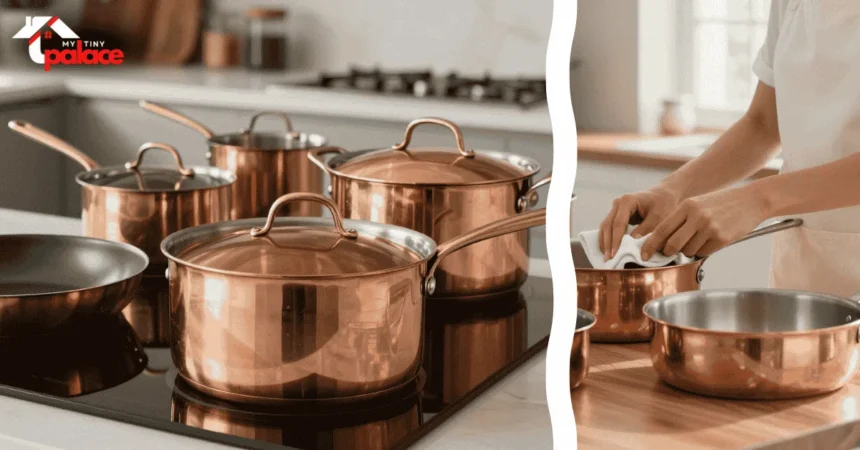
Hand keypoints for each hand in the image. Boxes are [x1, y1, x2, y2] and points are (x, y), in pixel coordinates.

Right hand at [598, 186, 681, 259]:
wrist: (664, 195)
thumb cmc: (664, 205)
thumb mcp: (659, 217)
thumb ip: (646, 229)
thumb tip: (632, 242)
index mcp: (627, 201)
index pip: (618, 224)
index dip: (616, 240)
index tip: (615, 255)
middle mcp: (618, 203)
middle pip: (608, 225)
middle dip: (607, 243)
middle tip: (608, 260)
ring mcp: (615, 208)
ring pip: (605, 227)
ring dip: (605, 242)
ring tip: (607, 258)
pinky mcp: (616, 214)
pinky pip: (608, 228)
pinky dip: (607, 239)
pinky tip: (607, 250)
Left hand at [640, 185, 768, 259]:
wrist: (751, 200)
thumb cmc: (721, 204)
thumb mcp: (697, 204)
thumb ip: (680, 220)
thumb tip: (662, 241)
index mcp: (687, 206)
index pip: (661, 230)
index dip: (650, 245)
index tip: (643, 254)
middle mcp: (697, 216)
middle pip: (672, 245)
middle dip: (668, 252)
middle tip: (669, 253)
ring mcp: (710, 228)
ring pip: (688, 251)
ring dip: (689, 251)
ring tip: (699, 239)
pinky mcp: (721, 238)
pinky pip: (703, 252)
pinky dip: (703, 250)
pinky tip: (711, 239)